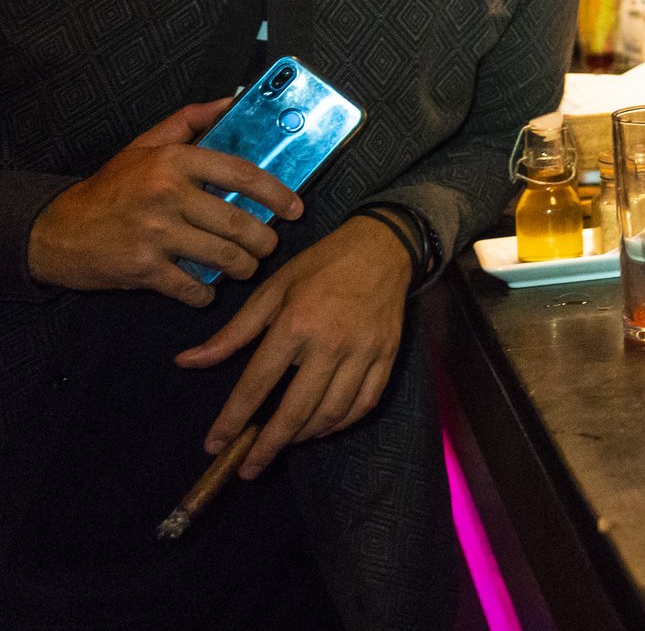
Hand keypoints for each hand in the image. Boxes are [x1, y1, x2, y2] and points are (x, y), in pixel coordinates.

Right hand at [25, 99, 304, 306]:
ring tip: (246, 266)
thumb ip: (188, 121)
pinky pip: (192, 286)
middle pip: (238, 223)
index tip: (295, 207)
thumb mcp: (144, 146)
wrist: (57, 231)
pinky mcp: (143, 268)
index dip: (276, 192)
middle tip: (268, 245)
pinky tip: (207, 288)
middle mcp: (167, 195)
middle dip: (264, 240)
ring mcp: (155, 234)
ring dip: (243, 267)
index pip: (241, 173)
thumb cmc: (110, 188)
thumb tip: (230, 102)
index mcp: (173, 161)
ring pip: (223, 256)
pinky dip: (206, 293)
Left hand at [177, 216, 411, 478]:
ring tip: (284, 442)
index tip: (214, 445)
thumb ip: (232, 333)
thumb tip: (186, 362)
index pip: (257, 384)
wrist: (383, 247)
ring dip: (304, 436)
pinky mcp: (387, 356)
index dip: (233, 419)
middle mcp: (331, 343)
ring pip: (332, 412)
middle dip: (268, 445)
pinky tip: (323, 427)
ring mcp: (364, 352)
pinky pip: (365, 403)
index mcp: (295, 324)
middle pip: (296, 409)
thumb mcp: (270, 291)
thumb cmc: (320, 266)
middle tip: (248, 468)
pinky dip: (342, 423)